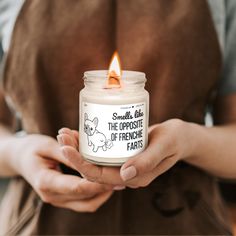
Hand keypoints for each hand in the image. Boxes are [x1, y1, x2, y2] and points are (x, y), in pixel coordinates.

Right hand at [7, 134, 113, 211]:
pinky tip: (106, 183)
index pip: (77, 187)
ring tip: (118, 181)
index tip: (115, 177)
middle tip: (122, 178)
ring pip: (87, 204)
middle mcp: (52, 196)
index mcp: (46, 182)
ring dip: (103, 194)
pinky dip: (96, 195)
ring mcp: (57, 199)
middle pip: (85, 198)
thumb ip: (67, 153)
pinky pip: (83, 202)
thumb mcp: (47, 145)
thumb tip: (88, 157)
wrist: (20, 158)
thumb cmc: (32, 148)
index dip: (98, 183)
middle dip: (105, 189)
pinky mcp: (62, 198)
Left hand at [59, 119, 190, 187]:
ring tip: (65, 133)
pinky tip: (80, 132)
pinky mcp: (123, 154)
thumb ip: (147, 161)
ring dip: (79, 148)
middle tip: (62, 136)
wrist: (180, 136)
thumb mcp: (164, 146)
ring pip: (95, 161)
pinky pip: (102, 152)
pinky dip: (90, 143)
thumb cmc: (175, 139)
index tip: (66, 148)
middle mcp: (126, 174)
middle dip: (74, 154)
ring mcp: (124, 164)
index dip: (81, 164)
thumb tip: (125, 175)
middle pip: (94, 169)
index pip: (102, 177)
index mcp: (136, 178)